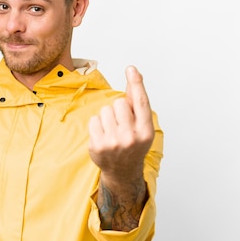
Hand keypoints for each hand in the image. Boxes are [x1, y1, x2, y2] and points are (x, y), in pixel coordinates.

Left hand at [88, 66, 153, 183]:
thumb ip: (138, 103)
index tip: (131, 69)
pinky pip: (93, 120)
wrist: (122, 171)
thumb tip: (135, 76)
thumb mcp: (142, 126)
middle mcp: (130, 137)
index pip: (141, 103)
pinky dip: (97, 125)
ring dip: (107, 117)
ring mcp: (113, 142)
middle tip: (122, 124)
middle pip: (119, 103)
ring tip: (112, 131)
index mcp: (145, 131)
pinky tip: (103, 136)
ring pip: (105, 110)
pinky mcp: (97, 145)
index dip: (136, 84)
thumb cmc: (133, 144)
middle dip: (119, 109)